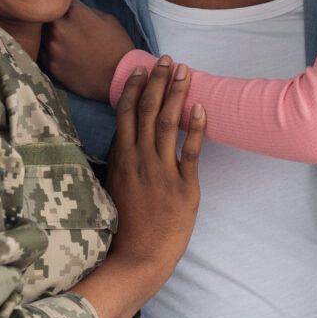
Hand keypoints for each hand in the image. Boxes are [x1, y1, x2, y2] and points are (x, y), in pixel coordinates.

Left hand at [42, 0, 134, 101]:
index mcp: (75, 12)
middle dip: (54, 18)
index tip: (69, 10)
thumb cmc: (118, 47)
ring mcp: (52, 47)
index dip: (64, 3)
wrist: (119, 78)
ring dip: (50, 35)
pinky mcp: (50, 65)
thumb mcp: (108, 19)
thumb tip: (73, 7)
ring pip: (41, 33)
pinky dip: (48, 51)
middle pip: (46, 15)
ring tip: (66, 42)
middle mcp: (59, 27)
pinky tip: (63, 54)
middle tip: (66, 26)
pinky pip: (41, 52)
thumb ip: (85, 9)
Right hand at [106, 56, 204, 275]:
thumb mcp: (113, 188)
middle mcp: (139, 160)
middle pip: (149, 110)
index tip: (141, 69)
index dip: (135, 88)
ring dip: (177, 94)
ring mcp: (161, 171)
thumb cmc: (125, 227)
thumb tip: (122, 141)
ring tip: (186, 71)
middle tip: (167, 59)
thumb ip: (118, 163)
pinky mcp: (184, 186)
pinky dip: (197, 127)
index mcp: (121, 159)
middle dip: (158, 81)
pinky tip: (202, 107)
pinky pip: (191, 151)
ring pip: (169, 123)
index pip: (126, 114)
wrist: (137, 258)